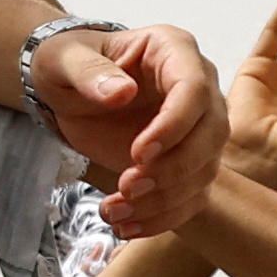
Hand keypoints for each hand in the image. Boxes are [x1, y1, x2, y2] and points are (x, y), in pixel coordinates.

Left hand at [32, 22, 221, 236]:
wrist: (68, 90)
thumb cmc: (68, 63)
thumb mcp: (64, 59)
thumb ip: (88, 71)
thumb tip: (121, 92)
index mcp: (173, 50)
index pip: (194, 89)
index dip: (173, 125)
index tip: (138, 153)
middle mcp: (198, 88)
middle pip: (212, 133)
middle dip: (173, 168)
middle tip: (127, 186)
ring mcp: (197, 128)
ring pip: (204, 170)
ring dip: (163, 199)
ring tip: (115, 211)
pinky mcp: (186, 162)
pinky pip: (190, 196)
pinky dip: (162, 217)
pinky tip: (127, 226)